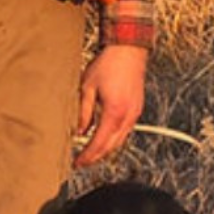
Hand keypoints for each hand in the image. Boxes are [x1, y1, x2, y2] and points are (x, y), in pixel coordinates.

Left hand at [73, 44, 147, 167]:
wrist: (129, 50)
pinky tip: (104, 136)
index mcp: (114, 112)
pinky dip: (114, 138)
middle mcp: (128, 116)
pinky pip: (125, 130)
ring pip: (120, 140)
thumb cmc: (108, 65)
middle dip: (96, 157)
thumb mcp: (87, 87)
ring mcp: (135, 113)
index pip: (99, 143)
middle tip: (82, 162)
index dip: (87, 156)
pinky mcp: (137, 108)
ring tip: (91, 152)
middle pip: (111, 146)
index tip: (77, 163)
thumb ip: (83, 112)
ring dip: (105, 148)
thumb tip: (79, 132)